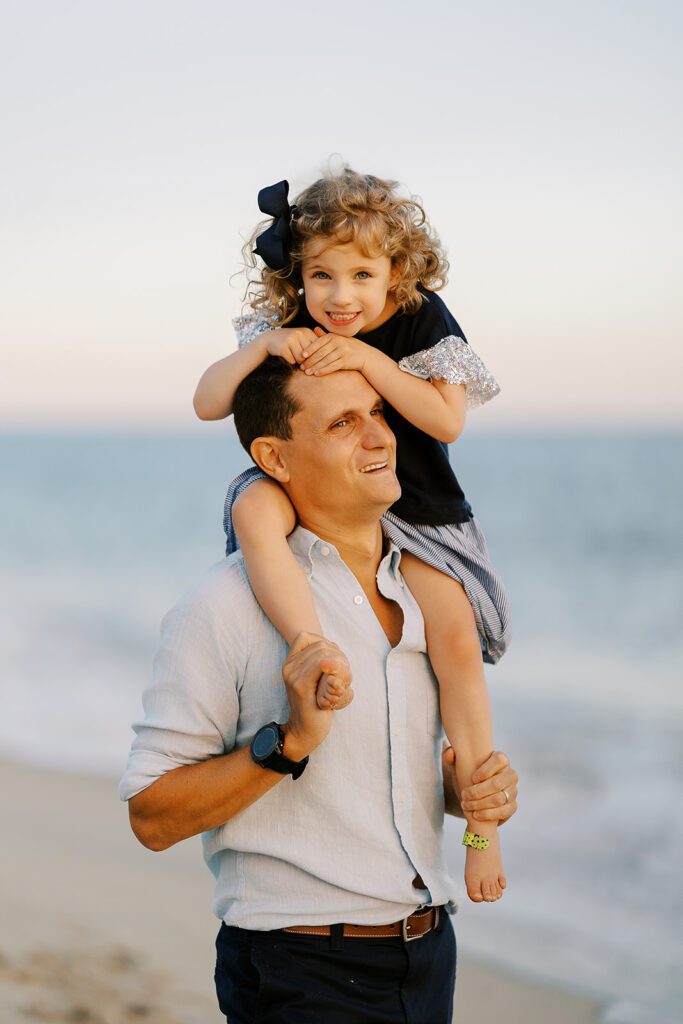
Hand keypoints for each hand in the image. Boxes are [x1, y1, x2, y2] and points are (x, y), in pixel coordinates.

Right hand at [264, 327, 318, 365]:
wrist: (270, 339)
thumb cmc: (290, 341)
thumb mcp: (302, 338)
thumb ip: (313, 344)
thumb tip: (326, 357)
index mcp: (306, 331)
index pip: (317, 347)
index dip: (316, 356)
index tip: (314, 361)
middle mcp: (299, 334)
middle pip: (310, 354)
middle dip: (307, 361)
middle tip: (303, 363)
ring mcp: (291, 340)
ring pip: (301, 359)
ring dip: (298, 362)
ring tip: (294, 357)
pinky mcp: (283, 347)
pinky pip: (292, 361)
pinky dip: (290, 362)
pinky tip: (287, 356)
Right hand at [281, 632, 353, 759]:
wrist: (305, 730)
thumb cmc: (315, 704)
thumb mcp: (315, 679)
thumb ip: (319, 662)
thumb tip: (334, 646)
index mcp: (290, 662)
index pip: (306, 636)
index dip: (324, 642)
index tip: (333, 659)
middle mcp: (289, 666)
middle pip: (320, 645)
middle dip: (338, 655)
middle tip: (344, 673)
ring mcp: (293, 676)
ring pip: (324, 654)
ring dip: (340, 664)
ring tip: (342, 681)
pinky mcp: (301, 686)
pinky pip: (323, 665)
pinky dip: (336, 671)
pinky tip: (337, 685)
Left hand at [299, 327, 368, 375]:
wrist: (364, 354)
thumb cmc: (347, 346)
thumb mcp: (337, 338)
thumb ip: (325, 335)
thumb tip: (314, 329)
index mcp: (333, 336)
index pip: (318, 342)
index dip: (309, 349)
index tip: (302, 355)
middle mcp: (338, 342)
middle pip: (320, 353)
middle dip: (310, 361)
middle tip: (302, 366)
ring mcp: (342, 352)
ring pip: (325, 361)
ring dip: (314, 367)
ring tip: (307, 372)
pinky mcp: (345, 361)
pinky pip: (331, 367)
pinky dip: (323, 371)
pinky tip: (316, 374)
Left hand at [444, 746, 517, 823]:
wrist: (475, 797)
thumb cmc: (468, 777)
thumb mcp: (458, 767)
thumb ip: (450, 757)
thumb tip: (450, 753)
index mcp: (501, 761)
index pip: (500, 759)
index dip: (487, 769)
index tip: (472, 778)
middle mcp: (510, 775)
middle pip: (498, 783)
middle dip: (478, 791)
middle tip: (464, 795)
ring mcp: (513, 791)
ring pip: (499, 798)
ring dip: (480, 804)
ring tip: (466, 805)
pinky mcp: (512, 806)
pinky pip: (503, 811)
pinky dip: (488, 814)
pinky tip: (476, 814)